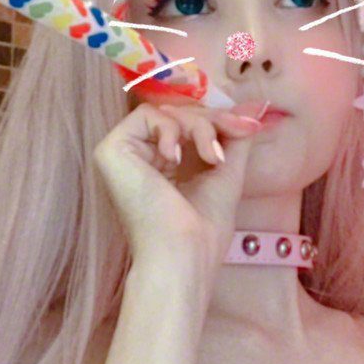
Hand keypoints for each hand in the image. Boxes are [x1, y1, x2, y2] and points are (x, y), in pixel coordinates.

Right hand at [92, 88, 261, 271]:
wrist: (182, 253)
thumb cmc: (203, 229)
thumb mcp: (227, 172)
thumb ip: (234, 138)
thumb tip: (252, 109)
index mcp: (162, 166)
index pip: (187, 124)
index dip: (217, 119)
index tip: (246, 128)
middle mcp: (139, 159)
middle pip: (178, 114)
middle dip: (212, 121)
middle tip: (233, 138)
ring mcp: (123, 154)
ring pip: (166, 112)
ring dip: (199, 127)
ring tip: (211, 158)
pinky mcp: (110, 150)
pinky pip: (146, 114)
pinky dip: (172, 130)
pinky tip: (175, 159)